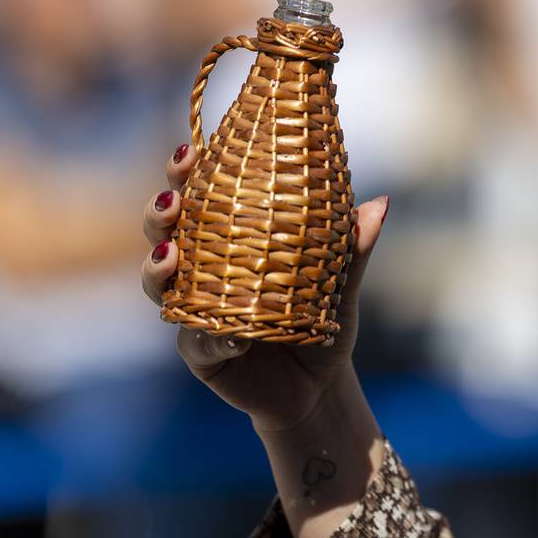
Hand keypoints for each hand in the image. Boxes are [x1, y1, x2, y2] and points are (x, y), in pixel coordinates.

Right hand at [140, 141, 389, 433]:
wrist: (320, 387)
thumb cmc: (322, 322)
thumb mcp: (341, 284)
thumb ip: (354, 248)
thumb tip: (380, 204)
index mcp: (228, 242)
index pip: (198, 198)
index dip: (186, 173)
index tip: (191, 150)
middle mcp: (199, 272)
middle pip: (162, 233)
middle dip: (159, 212)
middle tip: (173, 199)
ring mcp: (192, 312)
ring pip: (158, 285)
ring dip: (158, 268)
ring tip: (172, 256)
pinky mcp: (200, 353)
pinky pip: (197, 341)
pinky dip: (210, 336)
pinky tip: (229, 335)